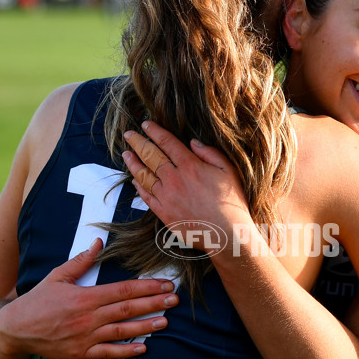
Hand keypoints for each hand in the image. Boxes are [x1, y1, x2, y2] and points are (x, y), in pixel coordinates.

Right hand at [0, 239, 178, 358]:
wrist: (15, 330)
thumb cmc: (38, 301)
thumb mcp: (57, 277)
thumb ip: (80, 262)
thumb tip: (98, 243)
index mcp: (85, 297)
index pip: (123, 290)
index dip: (146, 287)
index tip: (165, 284)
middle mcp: (89, 317)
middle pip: (128, 309)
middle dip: (154, 304)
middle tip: (175, 300)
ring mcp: (86, 337)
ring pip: (122, 331)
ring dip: (146, 327)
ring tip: (165, 322)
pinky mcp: (81, 353)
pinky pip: (108, 353)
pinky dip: (126, 351)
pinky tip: (143, 348)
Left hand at [123, 121, 252, 246]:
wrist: (227, 234)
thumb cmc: (231, 202)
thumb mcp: (228, 170)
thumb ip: (210, 153)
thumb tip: (193, 143)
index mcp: (190, 166)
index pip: (167, 143)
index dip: (155, 131)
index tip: (146, 124)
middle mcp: (174, 179)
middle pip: (151, 156)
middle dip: (138, 143)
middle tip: (129, 135)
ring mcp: (167, 197)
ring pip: (144, 175)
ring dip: (133, 163)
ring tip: (126, 154)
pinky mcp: (164, 213)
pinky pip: (146, 197)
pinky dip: (139, 187)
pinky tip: (134, 180)